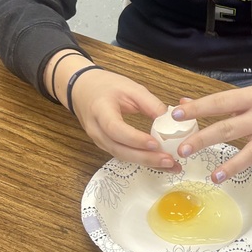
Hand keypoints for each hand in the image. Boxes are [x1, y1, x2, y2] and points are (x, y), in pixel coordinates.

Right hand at [46, 51, 176, 168]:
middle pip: (119, 149)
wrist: (82, 90)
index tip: (155, 143)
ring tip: (170, 165)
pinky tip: (158, 162)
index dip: (135, 138)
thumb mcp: (130, 88)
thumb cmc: (106, 86)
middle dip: (145, 158)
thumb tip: (169, 120)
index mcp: (100, 110)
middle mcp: (97, 130)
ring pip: (122, 156)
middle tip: (169, 161)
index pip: (116, 129)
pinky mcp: (105, 145)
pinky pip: (123, 155)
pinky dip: (141, 160)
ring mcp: (99, 140)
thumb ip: (150, 103)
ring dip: (146, 162)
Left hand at [166, 82, 251, 181]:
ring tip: (215, 176)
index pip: (220, 103)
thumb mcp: (245, 94)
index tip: (177, 115)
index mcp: (251, 98)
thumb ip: (217, 102)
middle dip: (205, 139)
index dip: (199, 109)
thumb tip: (184, 104)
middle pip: (230, 128)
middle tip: (184, 150)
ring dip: (235, 164)